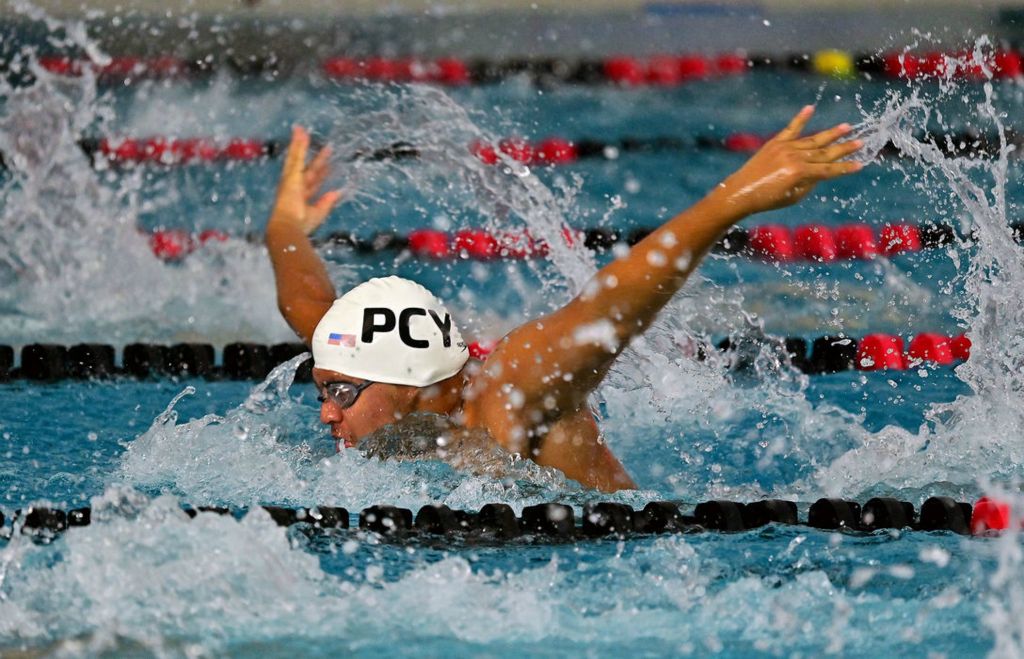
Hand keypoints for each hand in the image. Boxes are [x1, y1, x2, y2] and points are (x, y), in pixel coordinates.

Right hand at [269, 126, 341, 234]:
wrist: (288, 226)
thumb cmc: (300, 224)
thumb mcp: (318, 213)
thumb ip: (326, 202)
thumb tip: (336, 192)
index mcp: (302, 196)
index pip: (314, 182)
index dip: (322, 174)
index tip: (329, 166)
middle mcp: (295, 186)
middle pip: (306, 167)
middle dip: (314, 157)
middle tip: (323, 147)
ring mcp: (291, 178)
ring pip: (297, 157)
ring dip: (299, 144)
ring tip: (301, 129)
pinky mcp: (291, 174)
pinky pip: (295, 155)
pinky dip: (298, 144)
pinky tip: (300, 133)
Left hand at [714, 105, 862, 218]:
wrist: (740, 192)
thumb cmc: (767, 200)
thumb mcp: (793, 196)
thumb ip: (810, 182)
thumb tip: (822, 170)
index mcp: (799, 173)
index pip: (828, 170)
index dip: (845, 168)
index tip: (860, 164)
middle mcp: (794, 157)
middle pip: (824, 152)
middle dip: (844, 148)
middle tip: (861, 141)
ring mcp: (784, 148)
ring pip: (812, 140)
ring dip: (831, 134)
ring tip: (847, 127)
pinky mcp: (774, 143)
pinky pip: (791, 129)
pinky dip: (801, 119)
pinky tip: (810, 108)